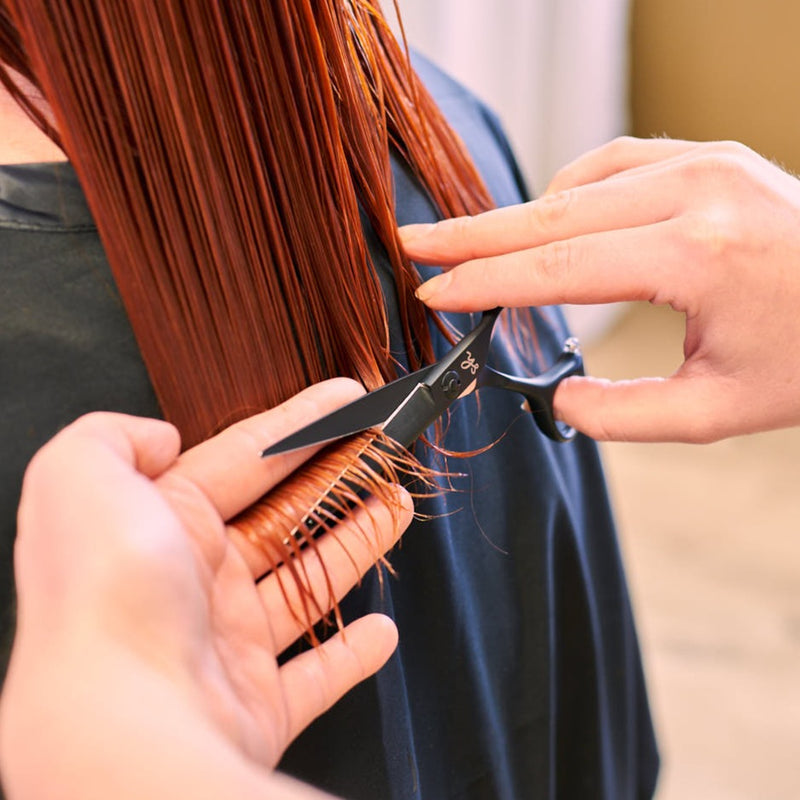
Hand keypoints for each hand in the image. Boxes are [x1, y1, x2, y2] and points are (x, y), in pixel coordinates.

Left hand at [1, 379, 411, 798]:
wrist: (123, 722)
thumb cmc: (106, 594)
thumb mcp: (80, 476)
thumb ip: (113, 437)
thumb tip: (160, 438)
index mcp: (160, 524)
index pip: (244, 457)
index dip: (300, 423)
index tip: (347, 399)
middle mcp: (194, 581)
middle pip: (284, 515)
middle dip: (337, 478)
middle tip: (382, 449)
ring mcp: (228, 645)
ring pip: (307, 584)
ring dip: (355, 546)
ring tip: (395, 507)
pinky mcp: (258, 705)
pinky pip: (315, 675)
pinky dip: (351, 654)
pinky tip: (380, 631)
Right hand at [401, 137, 799, 442]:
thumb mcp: (718, 410)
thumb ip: (623, 415)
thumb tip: (558, 400)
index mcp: (697, 256)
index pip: (557, 270)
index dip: (484, 283)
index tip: (434, 293)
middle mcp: (696, 191)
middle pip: (550, 213)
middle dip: (473, 235)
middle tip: (417, 245)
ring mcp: (703, 163)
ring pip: (576, 185)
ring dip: (517, 218)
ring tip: (472, 249)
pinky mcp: (707, 156)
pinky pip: (613, 165)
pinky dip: (566, 194)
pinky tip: (544, 220)